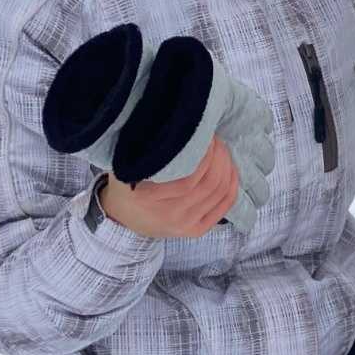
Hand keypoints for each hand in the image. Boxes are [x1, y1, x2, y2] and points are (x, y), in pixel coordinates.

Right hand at [98, 137, 239, 238]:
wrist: (122, 218)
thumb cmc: (126, 184)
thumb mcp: (125, 164)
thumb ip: (145, 149)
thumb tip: (173, 122)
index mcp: (147, 198)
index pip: (189, 178)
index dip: (205, 154)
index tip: (205, 135)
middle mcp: (168, 215)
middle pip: (209, 183)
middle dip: (219, 156)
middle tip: (216, 140)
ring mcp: (183, 225)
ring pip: (219, 192)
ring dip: (226, 167)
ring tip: (221, 150)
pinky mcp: (195, 231)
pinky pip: (224, 206)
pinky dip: (232, 185)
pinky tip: (230, 169)